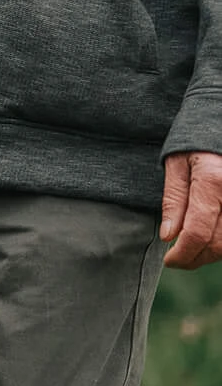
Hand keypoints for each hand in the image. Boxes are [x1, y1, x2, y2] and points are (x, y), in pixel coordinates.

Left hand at [161, 149, 221, 268]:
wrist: (219, 125)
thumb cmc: (195, 142)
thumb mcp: (176, 164)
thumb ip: (173, 200)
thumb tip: (169, 236)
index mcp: (212, 181)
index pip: (197, 232)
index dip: (182, 253)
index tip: (169, 260)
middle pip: (218, 243)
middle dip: (195, 258)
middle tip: (177, 259)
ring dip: (211, 254)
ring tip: (190, 250)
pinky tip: (207, 240)